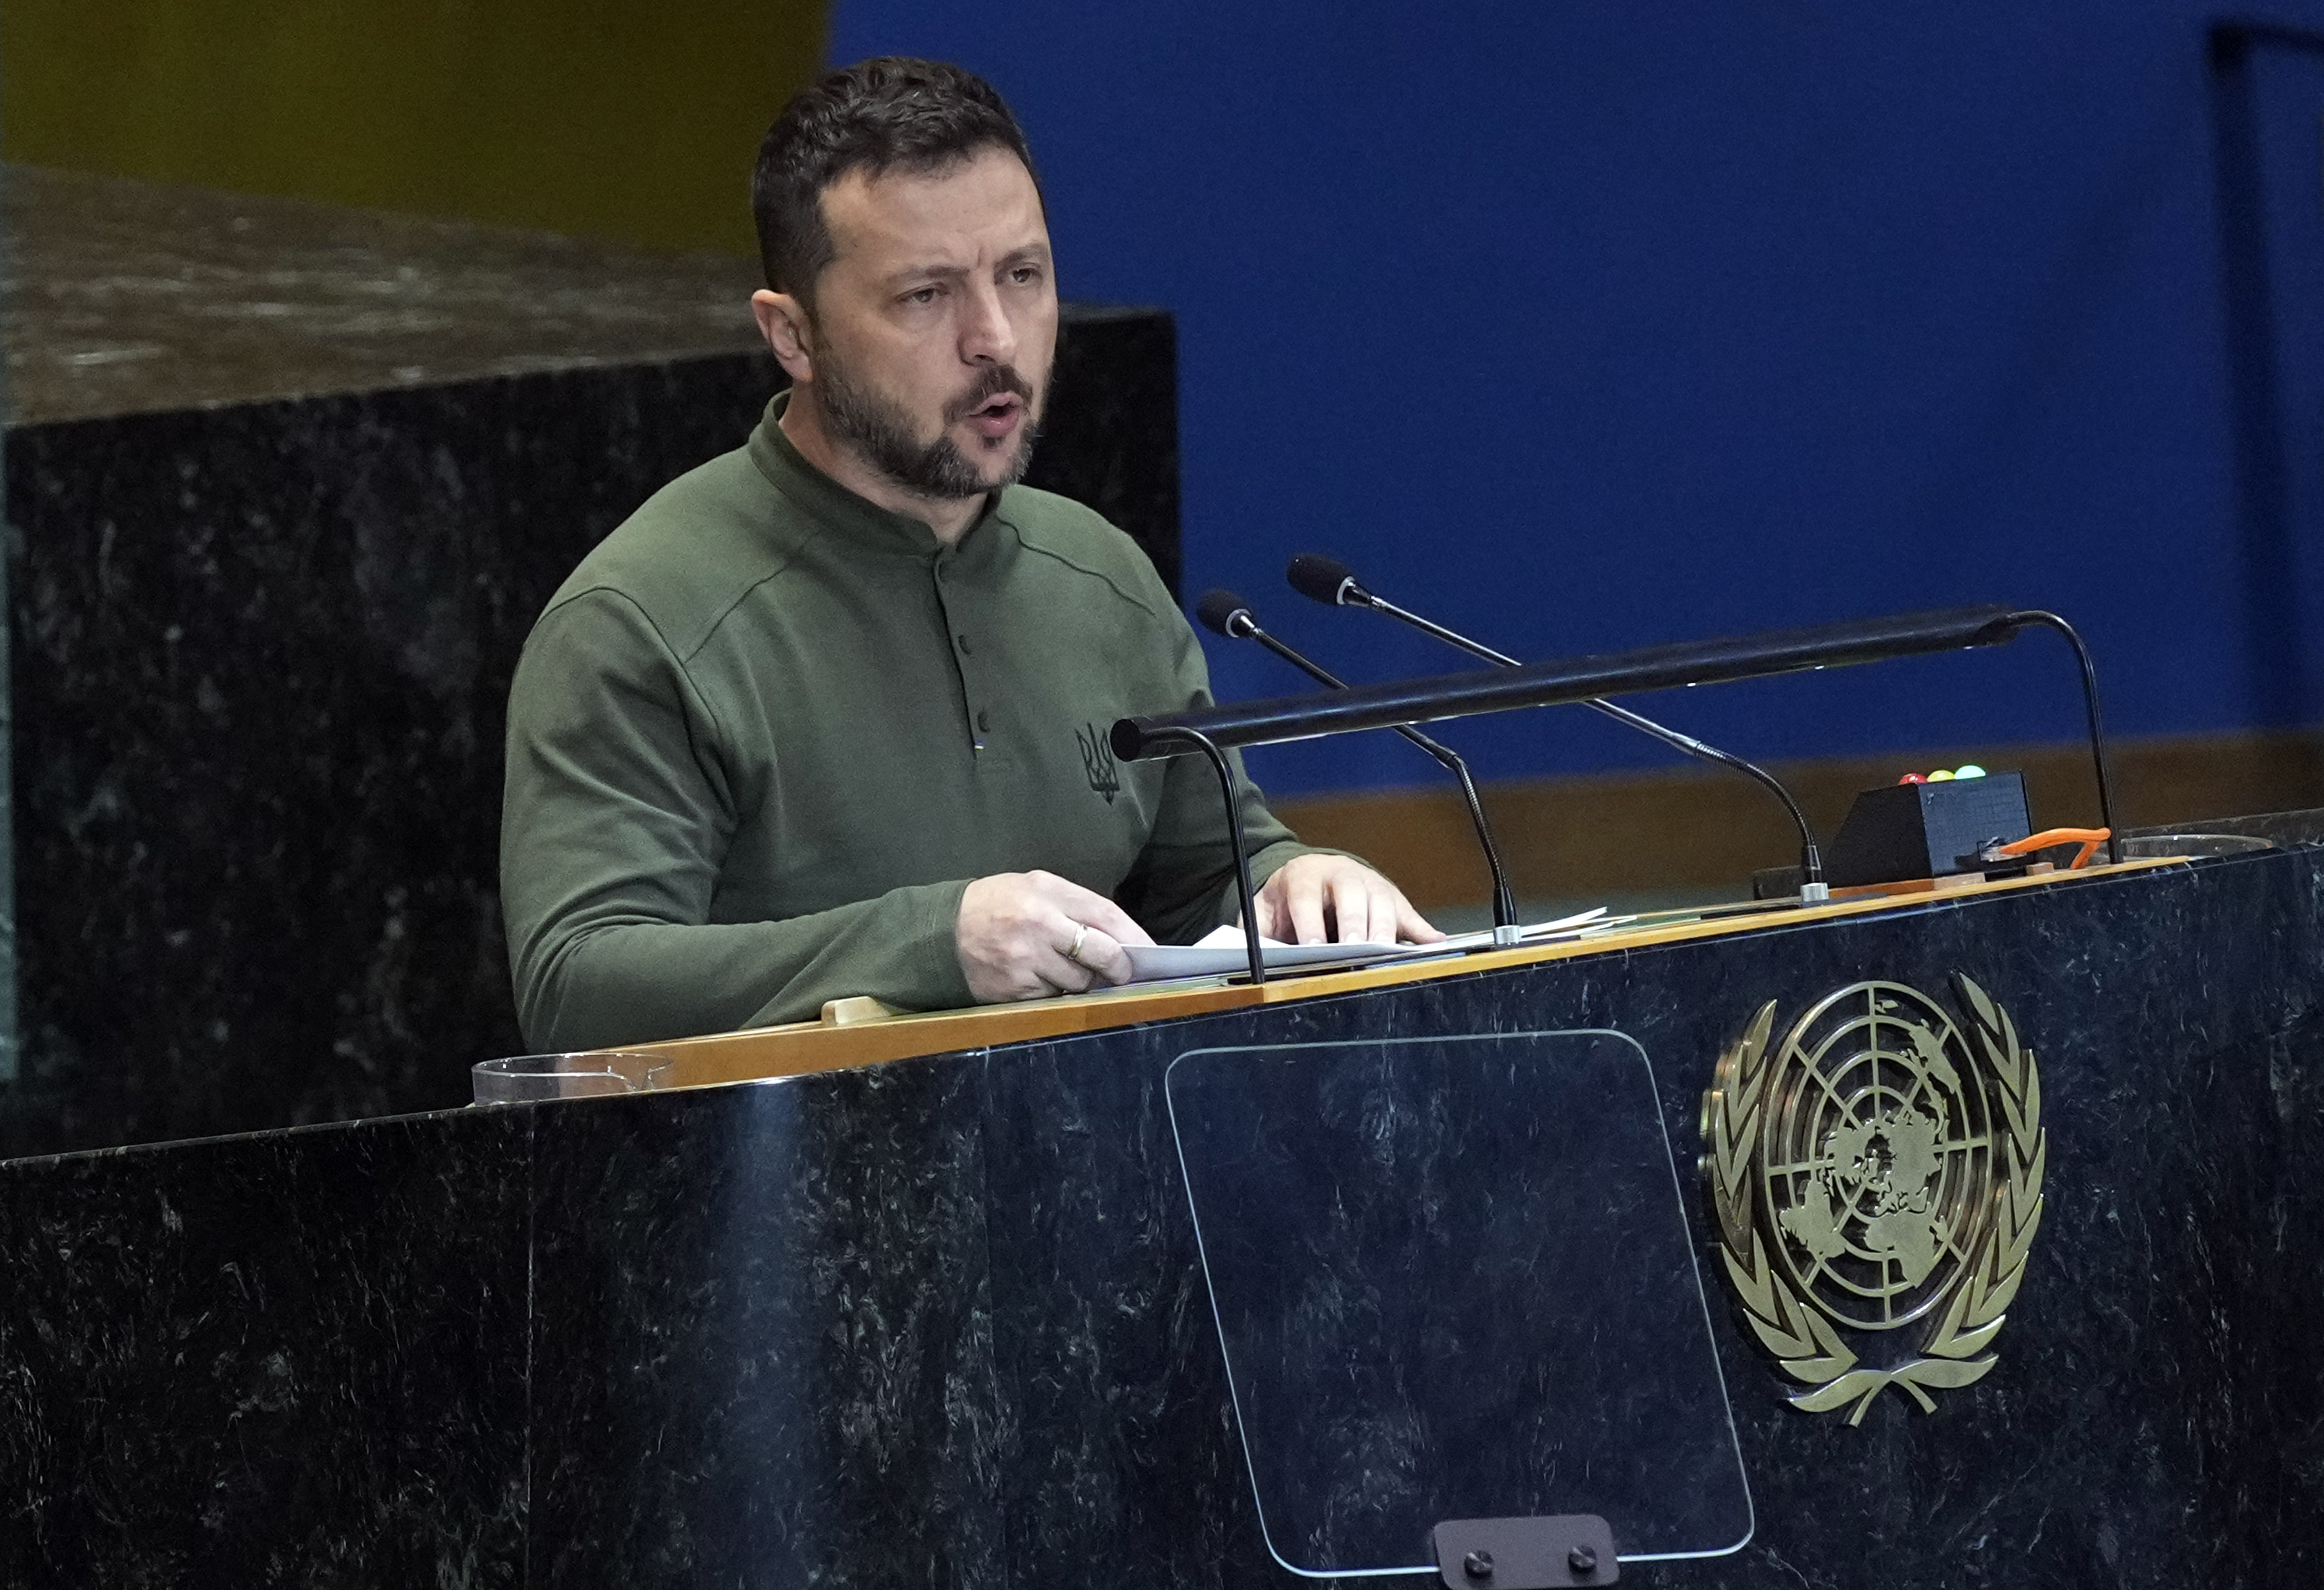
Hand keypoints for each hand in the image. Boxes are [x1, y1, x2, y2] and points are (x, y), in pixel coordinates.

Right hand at [956, 871, 1155, 1002]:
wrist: (943, 932)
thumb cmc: (999, 905)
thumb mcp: (1036, 887)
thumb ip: (1077, 906)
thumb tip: (1122, 938)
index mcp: (1047, 892)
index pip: (1107, 916)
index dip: (1135, 937)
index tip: (1150, 952)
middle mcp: (1038, 925)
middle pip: (1102, 954)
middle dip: (1119, 967)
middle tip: (1122, 972)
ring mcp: (1026, 961)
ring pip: (1080, 983)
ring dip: (1085, 982)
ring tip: (1069, 970)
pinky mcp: (1015, 990)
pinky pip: (1054, 998)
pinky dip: (1057, 993)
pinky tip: (1043, 980)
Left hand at [1253, 854, 1444, 945]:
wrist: (1308, 876)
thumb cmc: (1285, 902)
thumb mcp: (1262, 912)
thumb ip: (1261, 931)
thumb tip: (1260, 956)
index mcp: (1304, 875)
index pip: (1306, 895)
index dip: (1309, 921)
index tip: (1312, 947)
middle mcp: (1341, 873)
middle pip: (1352, 894)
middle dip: (1353, 922)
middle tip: (1354, 949)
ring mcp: (1370, 883)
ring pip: (1382, 902)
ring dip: (1385, 929)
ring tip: (1385, 955)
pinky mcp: (1391, 898)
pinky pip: (1409, 915)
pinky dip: (1422, 931)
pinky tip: (1434, 944)